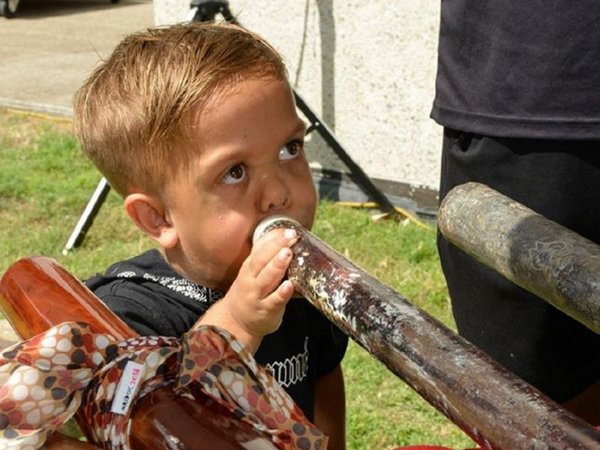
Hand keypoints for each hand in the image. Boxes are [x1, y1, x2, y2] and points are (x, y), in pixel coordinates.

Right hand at [196, 227, 297, 352]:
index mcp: (249, 267)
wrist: (236, 322)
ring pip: (266, 279)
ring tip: (288, 254)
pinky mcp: (266, 311)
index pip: (259, 248)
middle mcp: (251, 280)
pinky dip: (282, 293)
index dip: (273, 238)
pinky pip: (274, 301)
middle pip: (261, 260)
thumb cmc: (250, 293)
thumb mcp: (252, 272)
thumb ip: (267, 257)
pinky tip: (289, 286)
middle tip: (290, 236)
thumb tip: (287, 237)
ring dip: (277, 265)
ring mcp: (257, 296)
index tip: (287, 230)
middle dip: (276, 246)